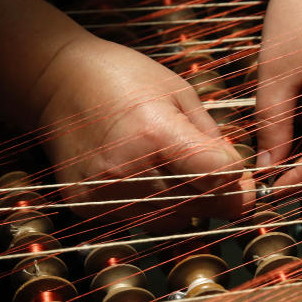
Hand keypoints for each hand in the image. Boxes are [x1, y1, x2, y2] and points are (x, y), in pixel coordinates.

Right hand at [33, 34, 253, 229]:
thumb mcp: (180, 93)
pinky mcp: (86, 207)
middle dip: (218, 196)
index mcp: (156, 132)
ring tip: (175, 172)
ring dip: (188, 205)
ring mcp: (103, 193)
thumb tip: (239, 180)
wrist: (57, 82)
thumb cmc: (124, 79)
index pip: (219, 180)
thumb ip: (213, 140)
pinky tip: (145, 179)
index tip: (244, 183)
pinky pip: (141, 222)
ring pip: (173, 221)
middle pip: (200, 206)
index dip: (241, 186)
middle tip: (213, 176)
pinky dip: (155, 208)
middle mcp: (128, 169)